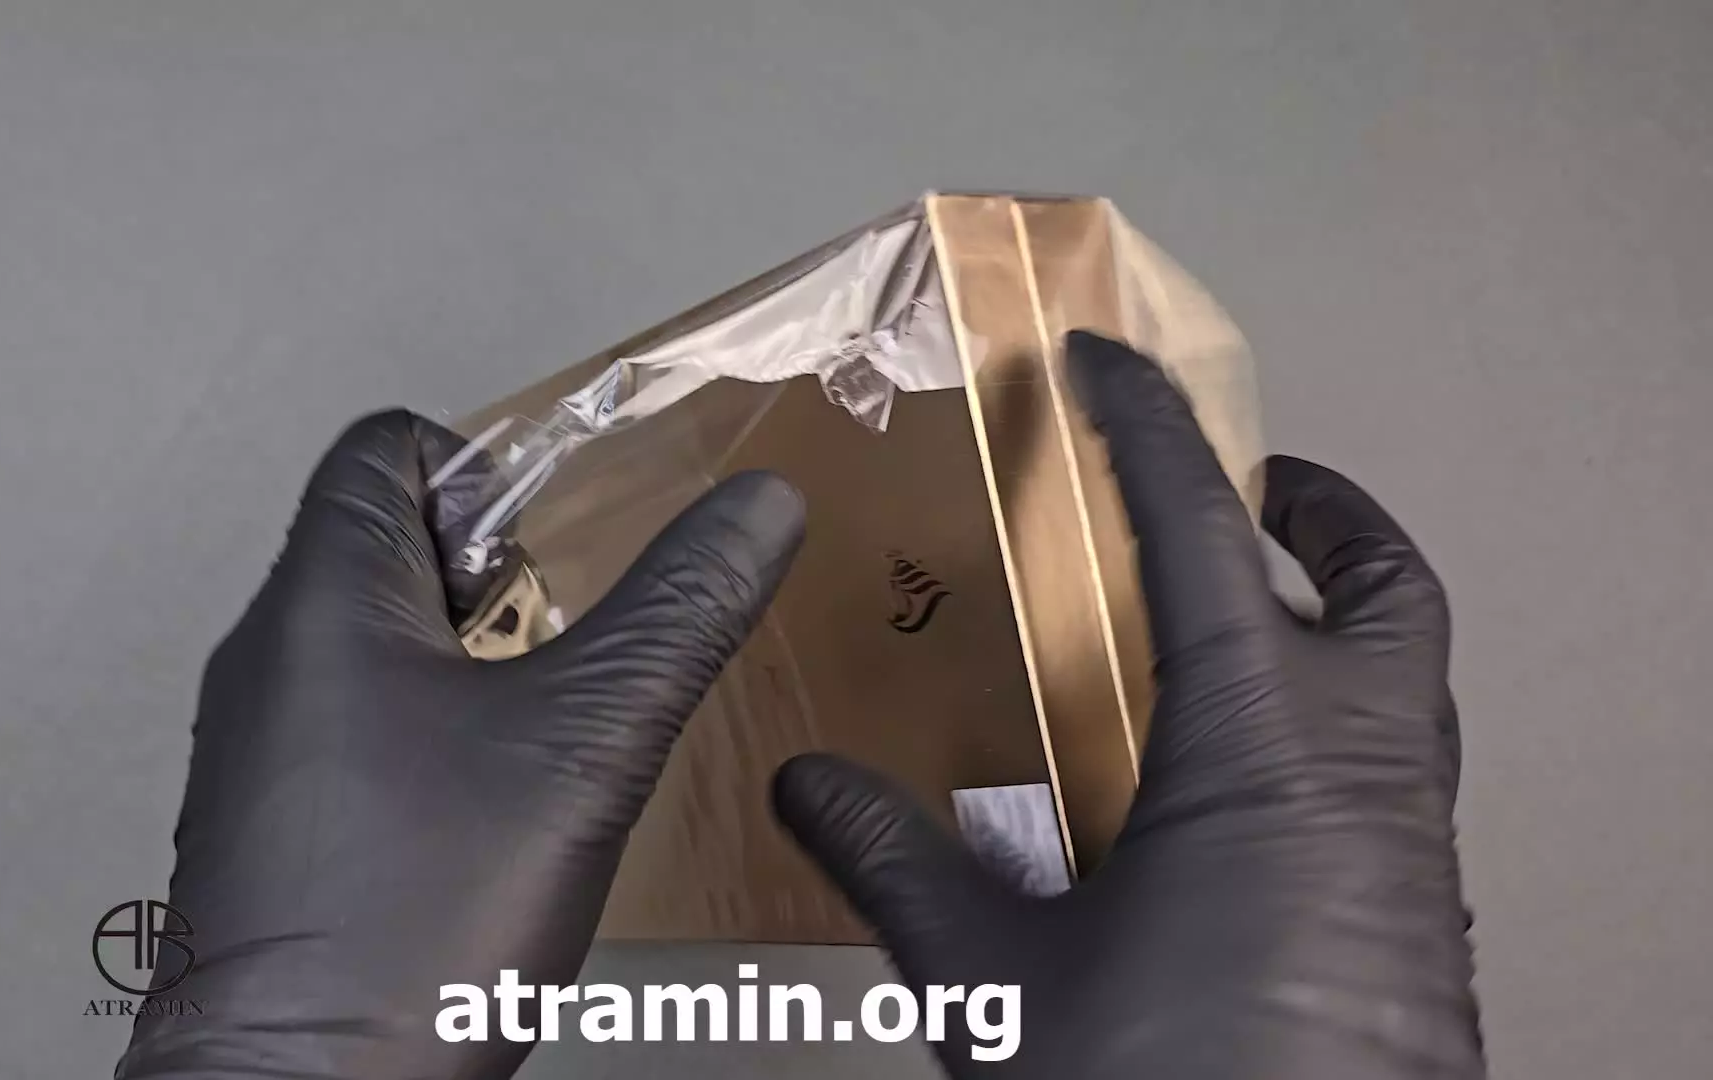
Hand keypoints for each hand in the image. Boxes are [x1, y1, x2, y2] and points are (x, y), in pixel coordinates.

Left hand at [118, 410, 804, 1079]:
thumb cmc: (422, 914)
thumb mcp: (587, 745)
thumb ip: (678, 612)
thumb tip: (763, 503)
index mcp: (322, 599)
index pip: (386, 446)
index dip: (489, 468)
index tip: (564, 554)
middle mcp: (267, 656)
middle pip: (388, 542)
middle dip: (501, 578)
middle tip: (572, 655)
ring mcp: (258, 748)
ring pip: (376, 644)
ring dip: (473, 663)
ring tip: (546, 739)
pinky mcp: (268, 829)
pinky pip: (353, 730)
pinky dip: (431, 737)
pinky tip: (489, 817)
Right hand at [774, 333, 1482, 1078]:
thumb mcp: (1002, 983)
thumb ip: (897, 867)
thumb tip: (805, 789)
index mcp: (1260, 742)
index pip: (1202, 530)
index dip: (1148, 427)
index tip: (1105, 364)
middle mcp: (1363, 773)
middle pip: (1386, 586)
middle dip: (1326, 515)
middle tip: (1258, 483)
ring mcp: (1409, 848)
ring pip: (1411, 683)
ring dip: (1341, 623)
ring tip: (1244, 622)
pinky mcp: (1416, 920)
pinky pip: (1398, 774)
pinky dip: (1339, 727)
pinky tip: (1245, 786)